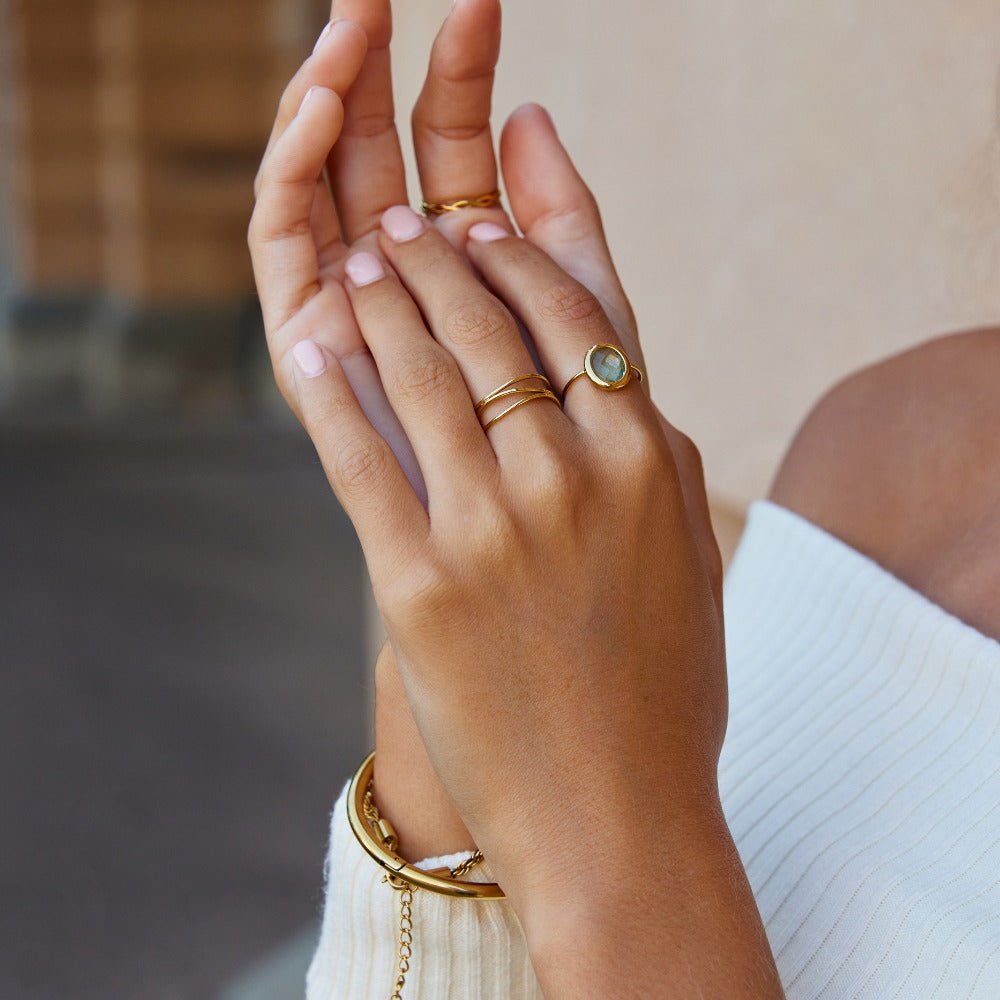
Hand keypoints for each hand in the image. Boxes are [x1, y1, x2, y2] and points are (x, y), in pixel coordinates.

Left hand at [252, 0, 699, 859]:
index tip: (479, 224)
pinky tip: (309, 341)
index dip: (517, 257)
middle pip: (488, 328)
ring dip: (382, 303)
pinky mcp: (417, 585)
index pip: (572, 316)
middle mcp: (570, 478)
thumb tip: (626, 384)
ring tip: (359, 263)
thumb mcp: (691, 557)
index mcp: (646, 461)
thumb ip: (665, 459)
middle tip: (401, 223)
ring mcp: (489, 528)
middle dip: (437, 260)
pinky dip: (329, 390)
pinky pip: (359, 459)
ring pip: (420, 375)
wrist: (618, 821)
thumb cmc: (664, 693)